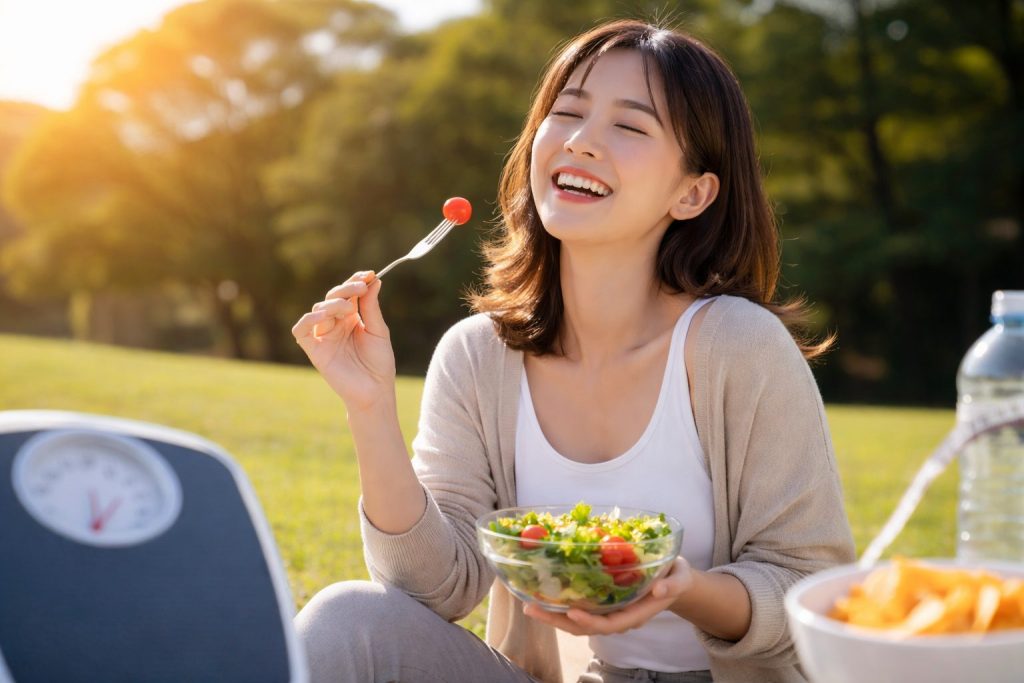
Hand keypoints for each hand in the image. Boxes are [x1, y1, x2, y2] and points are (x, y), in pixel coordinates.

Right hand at [291, 271, 395, 411]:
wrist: (375, 390)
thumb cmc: (379, 363)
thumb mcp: (378, 331)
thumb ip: (371, 307)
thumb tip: (374, 280)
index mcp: (351, 318)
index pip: (348, 293)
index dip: (356, 281)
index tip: (369, 274)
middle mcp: (336, 324)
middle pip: (332, 297)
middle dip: (346, 289)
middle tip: (361, 287)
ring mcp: (324, 336)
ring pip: (319, 309)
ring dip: (334, 304)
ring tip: (350, 308)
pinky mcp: (314, 349)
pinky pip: (301, 329)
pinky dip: (309, 320)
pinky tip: (324, 316)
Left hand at [522, 557, 694, 635]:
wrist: (674, 580)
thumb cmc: (676, 576)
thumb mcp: (680, 577)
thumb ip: (673, 584)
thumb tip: (661, 590)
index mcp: (638, 613)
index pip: (611, 624)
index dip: (591, 621)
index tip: (572, 612)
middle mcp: (620, 617)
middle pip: (586, 627)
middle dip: (559, 621)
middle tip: (532, 609)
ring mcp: (610, 613)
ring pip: (578, 622)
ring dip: (553, 616)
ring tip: (529, 606)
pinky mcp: (603, 604)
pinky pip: (580, 610)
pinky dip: (560, 607)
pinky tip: (542, 597)